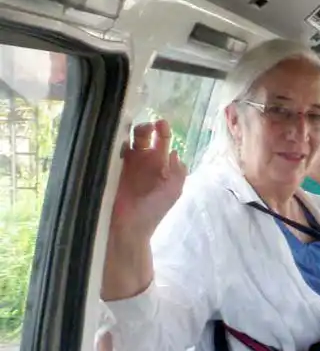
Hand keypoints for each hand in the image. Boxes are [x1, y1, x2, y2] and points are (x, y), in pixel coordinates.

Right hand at [111, 121, 186, 238]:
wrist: (129, 226)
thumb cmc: (154, 210)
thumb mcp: (173, 191)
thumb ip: (178, 172)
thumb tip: (174, 152)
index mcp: (161, 164)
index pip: (163, 141)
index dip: (163, 131)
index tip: (161, 124)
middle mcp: (144, 160)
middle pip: (144, 135)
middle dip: (146, 128)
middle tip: (146, 129)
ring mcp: (126, 163)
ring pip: (127, 139)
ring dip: (130, 133)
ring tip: (134, 134)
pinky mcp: (110, 167)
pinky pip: (112, 150)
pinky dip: (114, 142)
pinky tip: (116, 139)